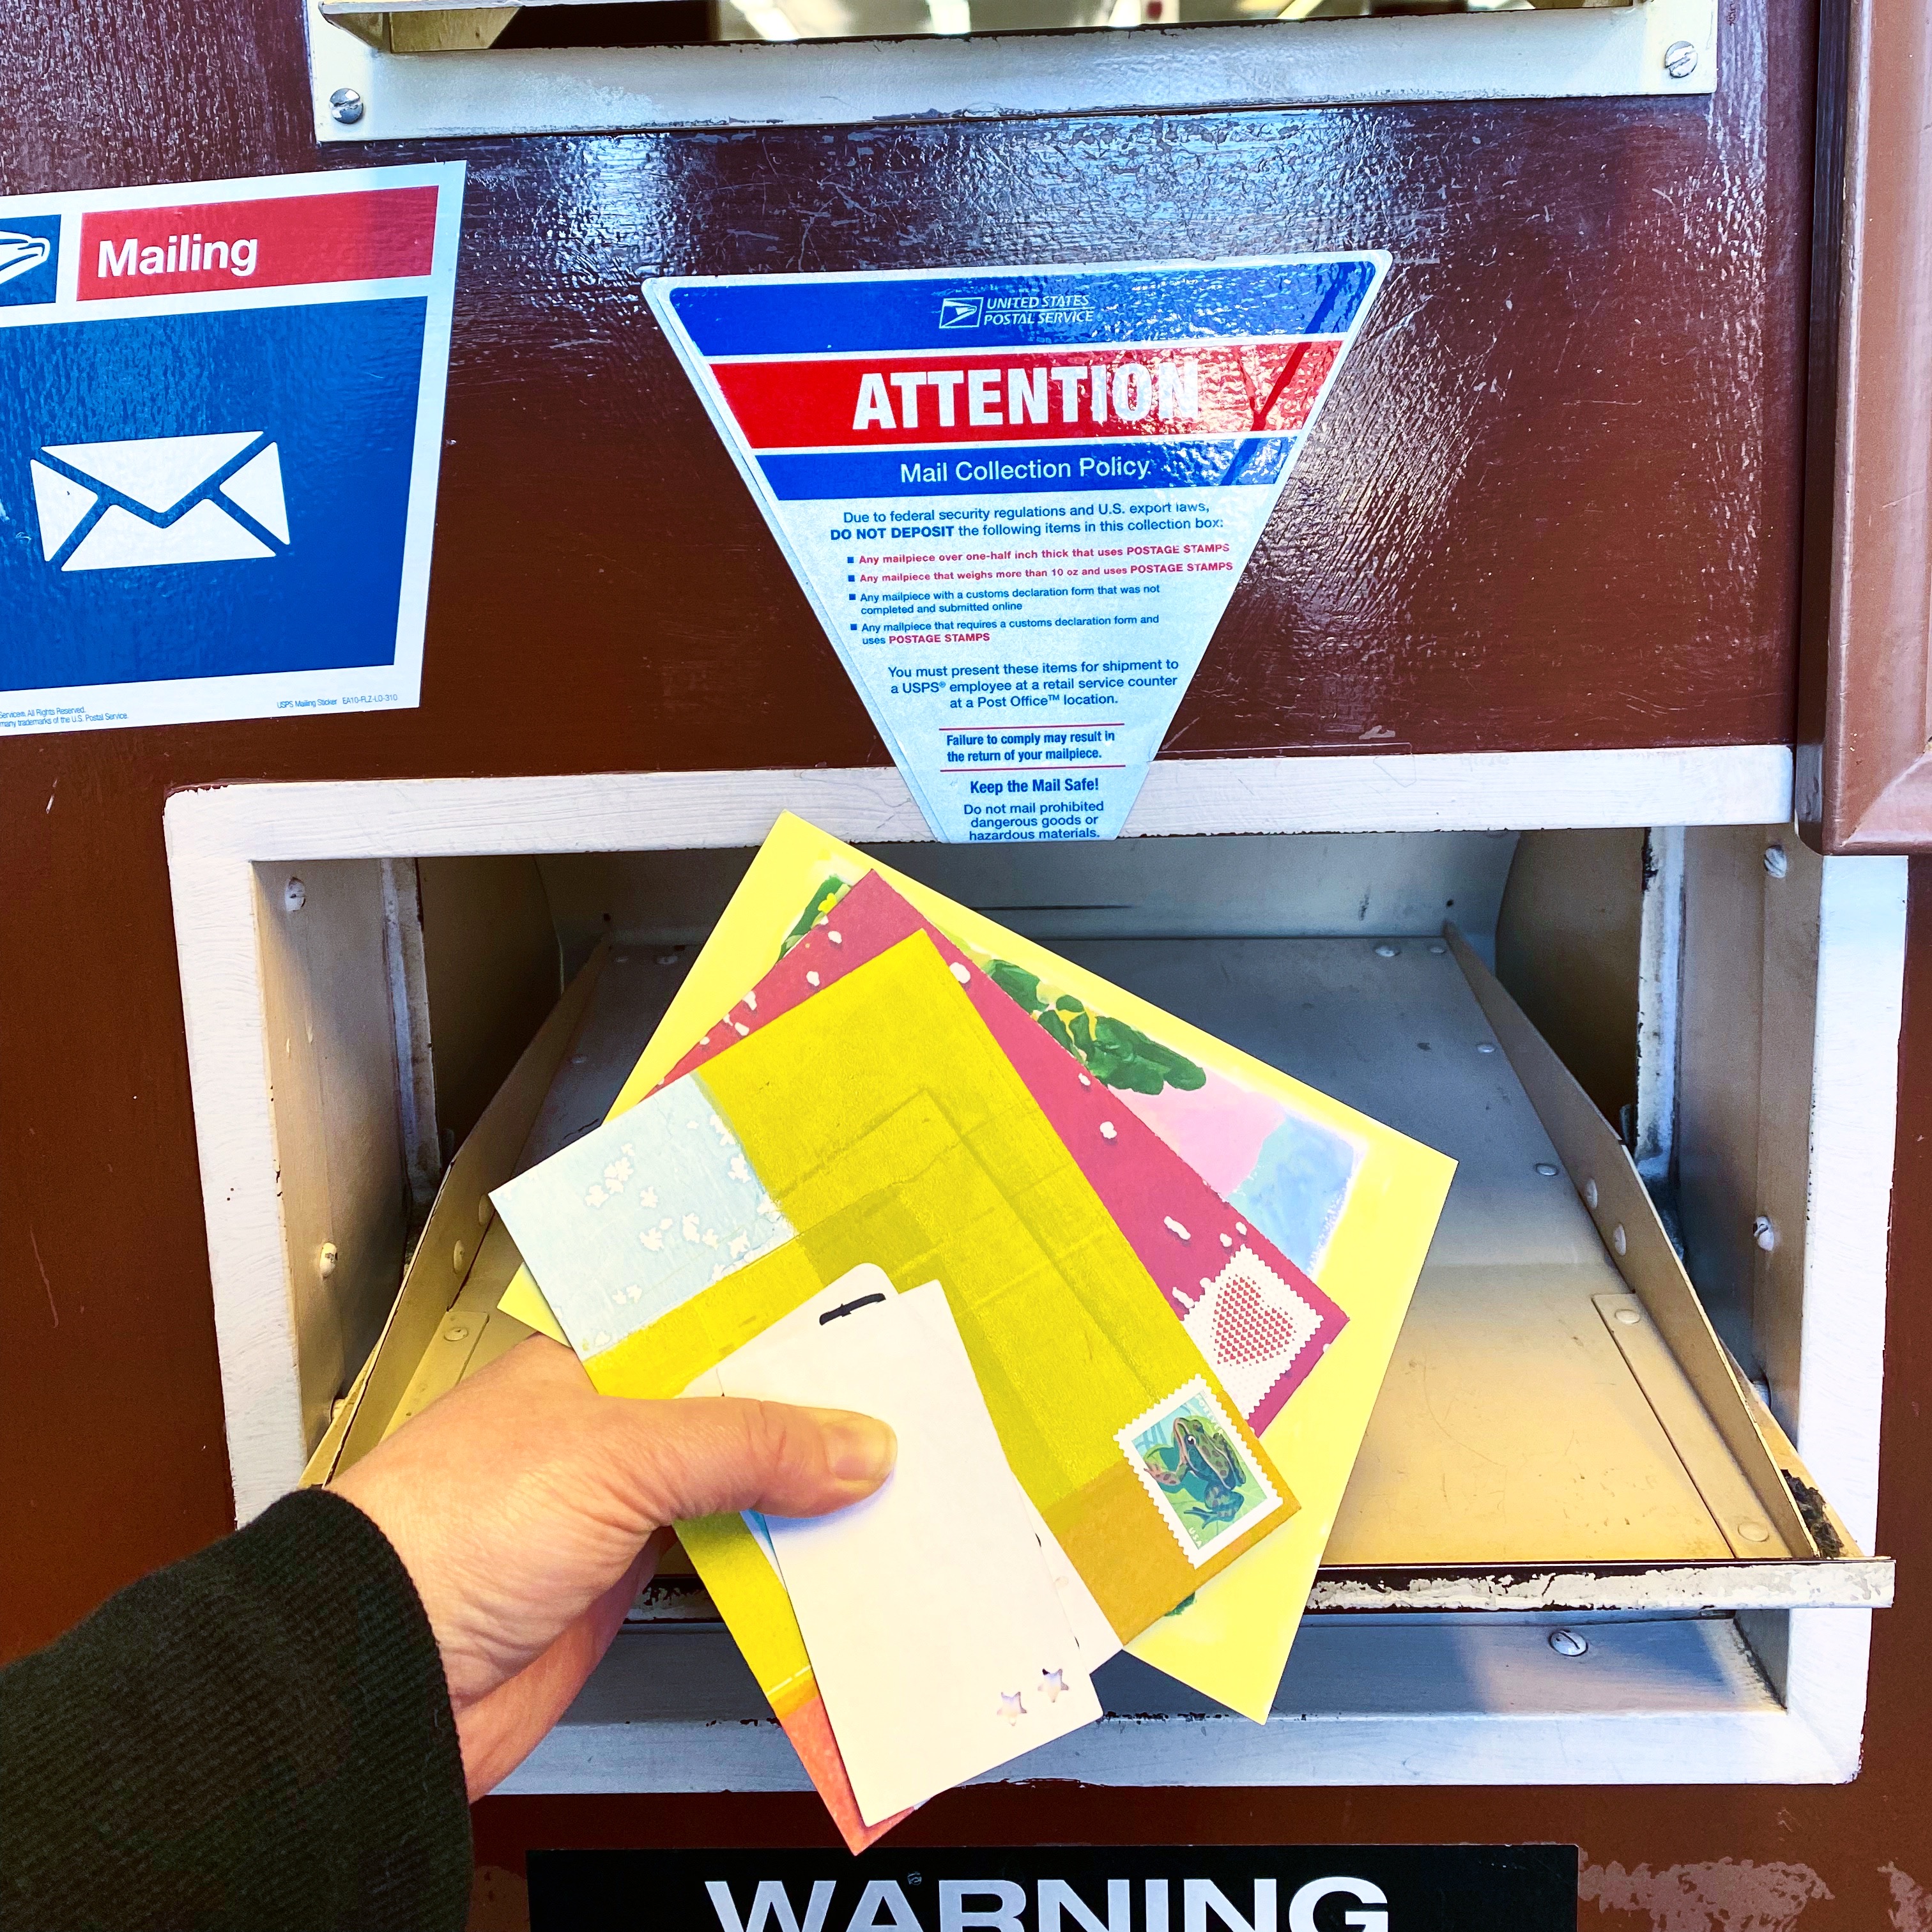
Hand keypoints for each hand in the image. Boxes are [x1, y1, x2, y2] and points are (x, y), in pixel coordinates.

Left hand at [332, 1334, 894, 1799]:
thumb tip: (858, 1443)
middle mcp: (606, 1428)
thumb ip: (747, 1445)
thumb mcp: (620, 1452)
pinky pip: (725, 1566)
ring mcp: (617, 1511)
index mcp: (590, 1361)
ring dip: (805, 1499)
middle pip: (734, 1413)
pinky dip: (780, 1568)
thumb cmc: (454, 1528)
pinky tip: (837, 1560)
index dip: (789, 1333)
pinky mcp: (625, 1588)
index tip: (874, 1335)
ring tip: (901, 1483)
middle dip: (813, 1421)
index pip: (712, 1329)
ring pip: (736, 1492)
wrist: (383, 1677)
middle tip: (913, 1411)